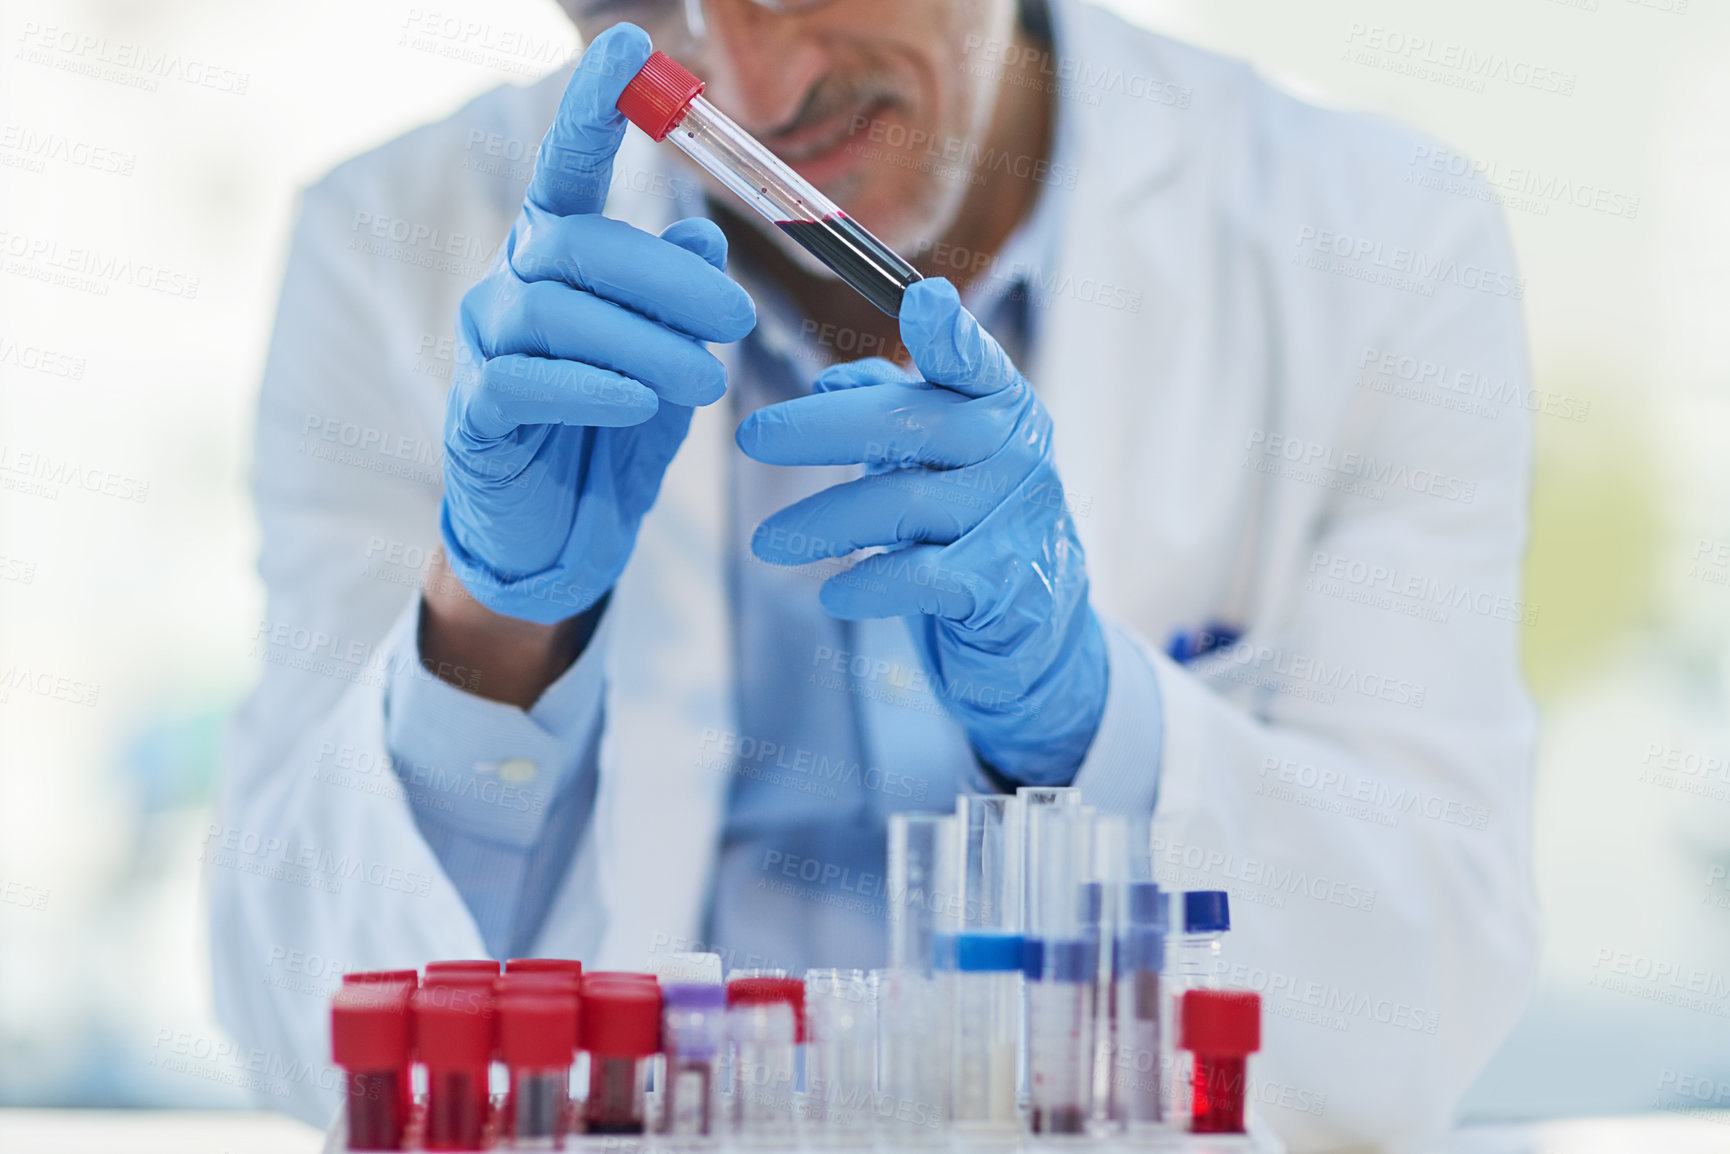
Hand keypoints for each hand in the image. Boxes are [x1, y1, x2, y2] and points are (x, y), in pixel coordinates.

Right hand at [441, 23, 755, 624]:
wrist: (561, 535)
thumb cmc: (617, 433)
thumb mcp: (669, 359)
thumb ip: (680, 303)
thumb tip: (700, 242)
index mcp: (563, 257)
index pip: (571, 167)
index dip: (596, 107)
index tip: (628, 45)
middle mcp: (514, 283)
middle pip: (577, 242)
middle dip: (666, 278)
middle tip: (739, 324)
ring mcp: (487, 347)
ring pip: (557, 309)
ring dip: (644, 341)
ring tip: (705, 383)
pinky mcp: (477, 413)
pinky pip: (524, 380)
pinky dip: (593, 387)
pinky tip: (640, 402)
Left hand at [736, 278, 1106, 783]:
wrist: (1037, 622)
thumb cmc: (974, 520)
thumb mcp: (939, 456)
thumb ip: (892, 408)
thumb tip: (828, 380)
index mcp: (1000, 404)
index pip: (973, 361)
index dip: (948, 333)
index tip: (923, 302)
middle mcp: (1015, 452)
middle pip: (910, 425)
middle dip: (820, 428)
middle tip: (749, 436)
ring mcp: (1012, 518)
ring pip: (900, 505)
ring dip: (823, 523)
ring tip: (766, 542)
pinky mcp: (1000, 585)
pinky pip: (919, 575)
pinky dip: (868, 582)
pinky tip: (832, 592)